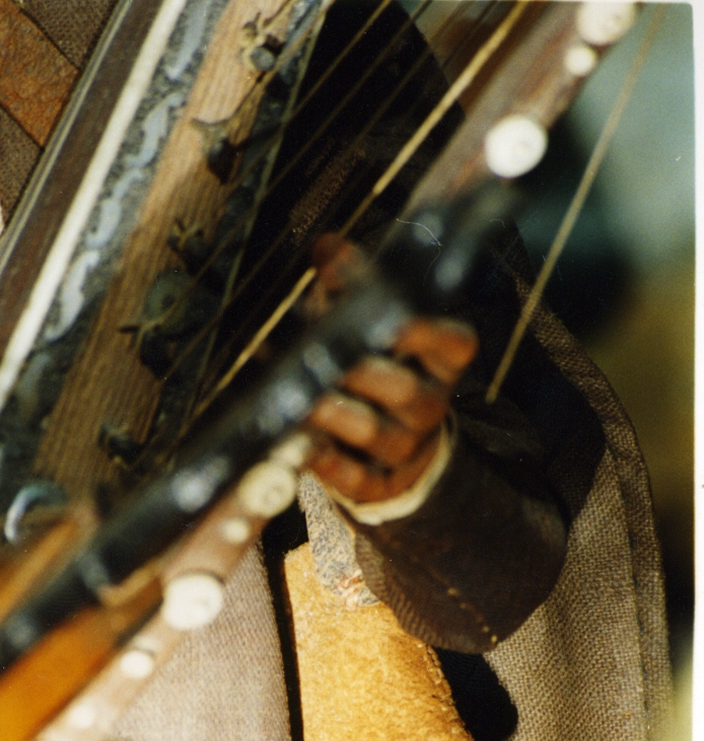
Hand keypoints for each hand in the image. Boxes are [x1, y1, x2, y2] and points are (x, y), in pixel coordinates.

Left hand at [304, 235, 477, 504]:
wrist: (389, 445)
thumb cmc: (377, 365)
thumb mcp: (371, 323)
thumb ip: (351, 286)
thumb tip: (326, 247)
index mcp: (444, 360)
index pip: (449, 343)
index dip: (420, 330)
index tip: (387, 310)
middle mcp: (431, 404)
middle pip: (405, 389)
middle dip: (361, 372)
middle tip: (322, 356)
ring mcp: (407, 448)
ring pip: (375, 433)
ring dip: (335, 414)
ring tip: (301, 398)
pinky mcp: (378, 484)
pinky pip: (354, 477)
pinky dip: (325, 461)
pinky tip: (301, 443)